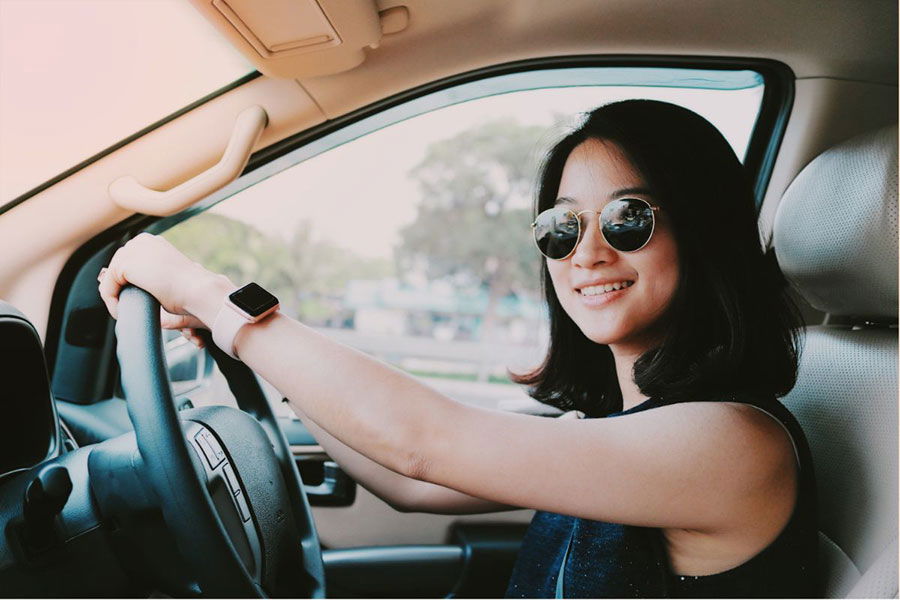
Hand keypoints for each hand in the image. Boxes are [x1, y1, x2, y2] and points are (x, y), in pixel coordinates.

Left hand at [97, 233, 233, 341]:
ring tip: (124, 311)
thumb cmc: (191, 289)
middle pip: (117, 267)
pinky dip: (112, 303)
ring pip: (110, 278)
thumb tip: (136, 286)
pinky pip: (107, 288)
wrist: (198, 290)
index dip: (127, 282)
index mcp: (151, 242)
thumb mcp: (166, 276)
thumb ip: (151, 274)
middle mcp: (140, 241)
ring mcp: (132, 250)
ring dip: (115, 297)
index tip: (133, 299)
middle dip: (118, 288)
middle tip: (125, 307)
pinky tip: (122, 313)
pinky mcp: (124, 265)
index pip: (128, 261)